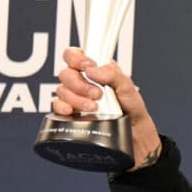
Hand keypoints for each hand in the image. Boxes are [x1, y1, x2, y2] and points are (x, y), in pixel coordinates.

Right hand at [54, 47, 161, 169]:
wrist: (134, 136)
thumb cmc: (132, 110)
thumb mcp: (128, 88)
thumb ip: (113, 74)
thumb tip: (92, 70)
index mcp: (95, 70)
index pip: (74, 55)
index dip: (76, 57)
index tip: (87, 66)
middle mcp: (83, 82)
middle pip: (65, 73)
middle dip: (80, 84)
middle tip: (97, 94)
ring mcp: (75, 98)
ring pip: (61, 90)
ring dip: (76, 98)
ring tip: (94, 107)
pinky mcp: (71, 114)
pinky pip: (57, 107)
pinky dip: (63, 108)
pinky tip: (73, 112)